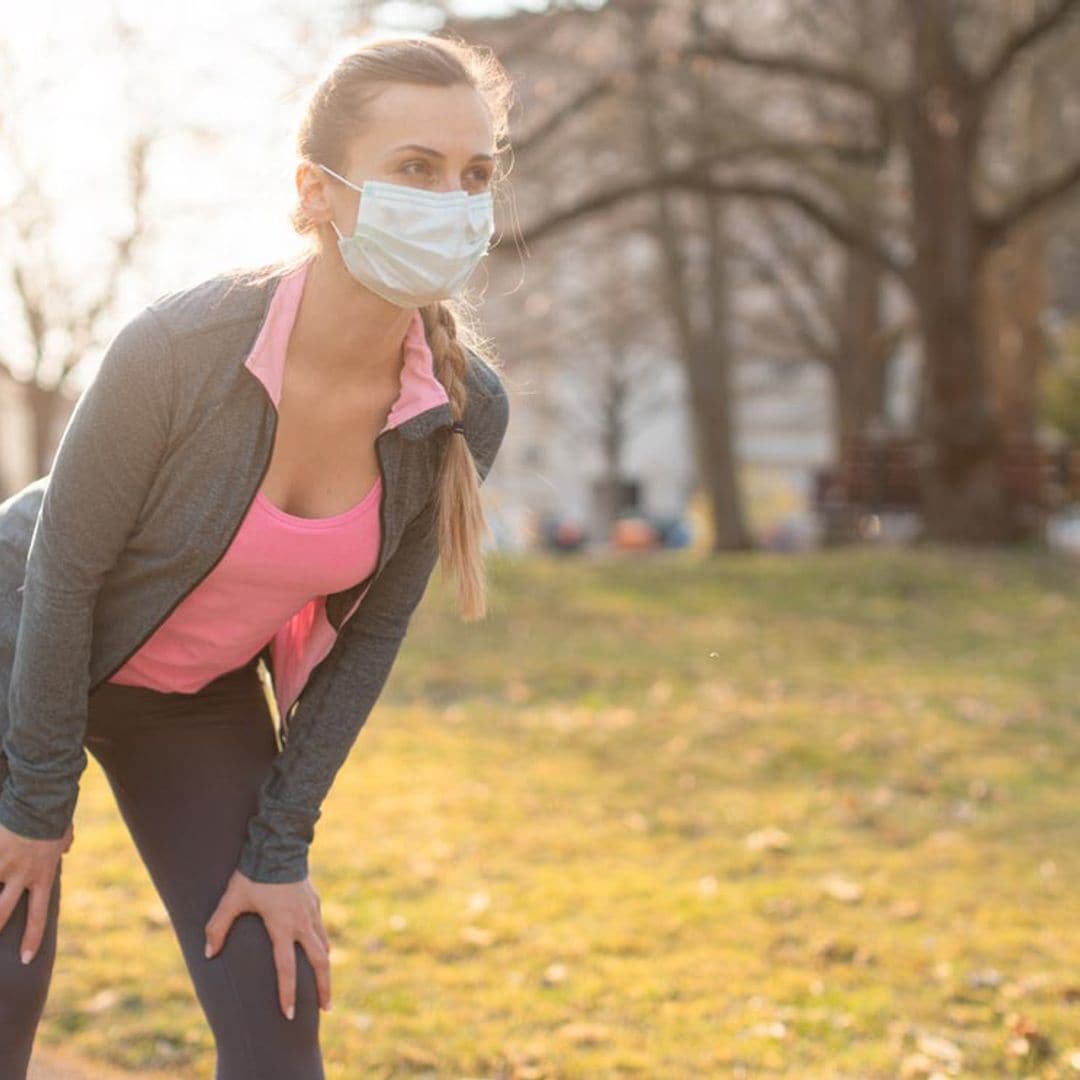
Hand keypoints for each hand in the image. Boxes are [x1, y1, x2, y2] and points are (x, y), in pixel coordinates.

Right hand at [0, 820, 70, 963]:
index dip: (32, 937)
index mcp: (42, 875)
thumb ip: (63, 843)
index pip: (38, 914)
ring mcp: (2, 865)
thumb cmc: (54, 813)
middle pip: (1, 913)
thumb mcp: (63, 833)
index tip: (27, 959)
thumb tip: (68, 846)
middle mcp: (21, 875)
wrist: (41, 798)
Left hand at [204, 868, 331, 1019]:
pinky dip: (322, 946)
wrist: (278, 845)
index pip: (287, 968)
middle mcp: (302, 922)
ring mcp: (312, 912)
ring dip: (326, 968)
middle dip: (324, 987)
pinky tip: (320, 952)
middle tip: (326, 1009)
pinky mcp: (315, 902)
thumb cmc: (253, 874)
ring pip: (324, 946)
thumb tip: (208, 954)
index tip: (289, 1014)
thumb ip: (218, 927)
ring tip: (326, 987)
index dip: (287, 993)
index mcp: (283, 926)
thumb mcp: (232, 899)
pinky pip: (321, 930)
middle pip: (320, 961)